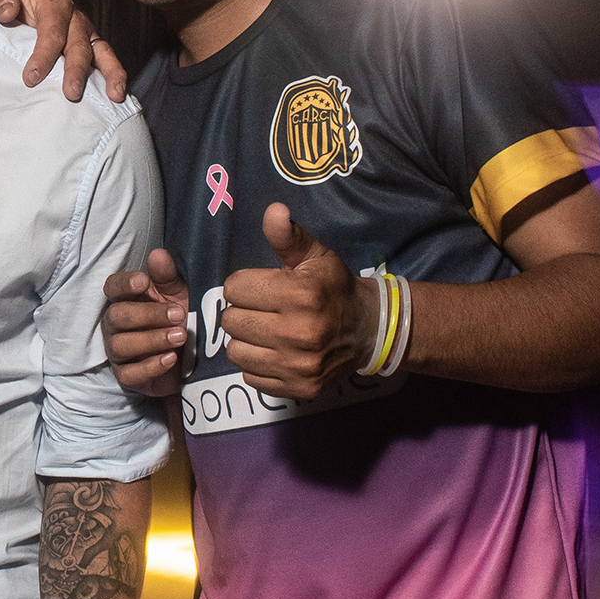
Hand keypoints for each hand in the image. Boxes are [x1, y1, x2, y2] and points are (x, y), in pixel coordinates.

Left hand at [0, 0, 128, 102]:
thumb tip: (7, 11)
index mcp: (53, 3)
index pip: (52, 31)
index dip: (43, 55)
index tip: (31, 77)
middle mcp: (74, 16)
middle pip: (78, 44)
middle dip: (76, 70)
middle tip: (72, 93)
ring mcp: (84, 30)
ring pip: (100, 50)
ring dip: (109, 72)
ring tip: (114, 94)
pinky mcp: (88, 42)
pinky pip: (103, 57)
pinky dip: (113, 73)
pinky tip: (117, 93)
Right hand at [103, 249, 189, 395]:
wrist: (192, 358)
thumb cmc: (179, 319)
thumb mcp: (179, 295)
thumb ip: (168, 277)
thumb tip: (159, 255)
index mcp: (125, 300)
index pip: (112, 288)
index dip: (124, 284)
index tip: (144, 282)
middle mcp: (115, 325)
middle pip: (117, 316)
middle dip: (148, 315)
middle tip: (179, 314)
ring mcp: (118, 352)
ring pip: (121, 345)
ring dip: (152, 340)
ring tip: (180, 336)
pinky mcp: (127, 377)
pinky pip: (129, 374)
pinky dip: (150, 366)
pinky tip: (171, 359)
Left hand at [217, 203, 373, 398]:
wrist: (368, 330)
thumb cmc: (333, 288)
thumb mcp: (316, 256)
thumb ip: (289, 236)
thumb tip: (273, 210)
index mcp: (301, 295)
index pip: (234, 288)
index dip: (244, 285)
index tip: (261, 288)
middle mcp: (299, 332)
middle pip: (231, 321)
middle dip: (242, 312)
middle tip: (262, 310)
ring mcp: (298, 365)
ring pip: (236, 351)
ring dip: (246, 340)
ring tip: (266, 331)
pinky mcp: (298, 388)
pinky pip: (250, 376)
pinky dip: (257, 365)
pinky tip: (275, 352)